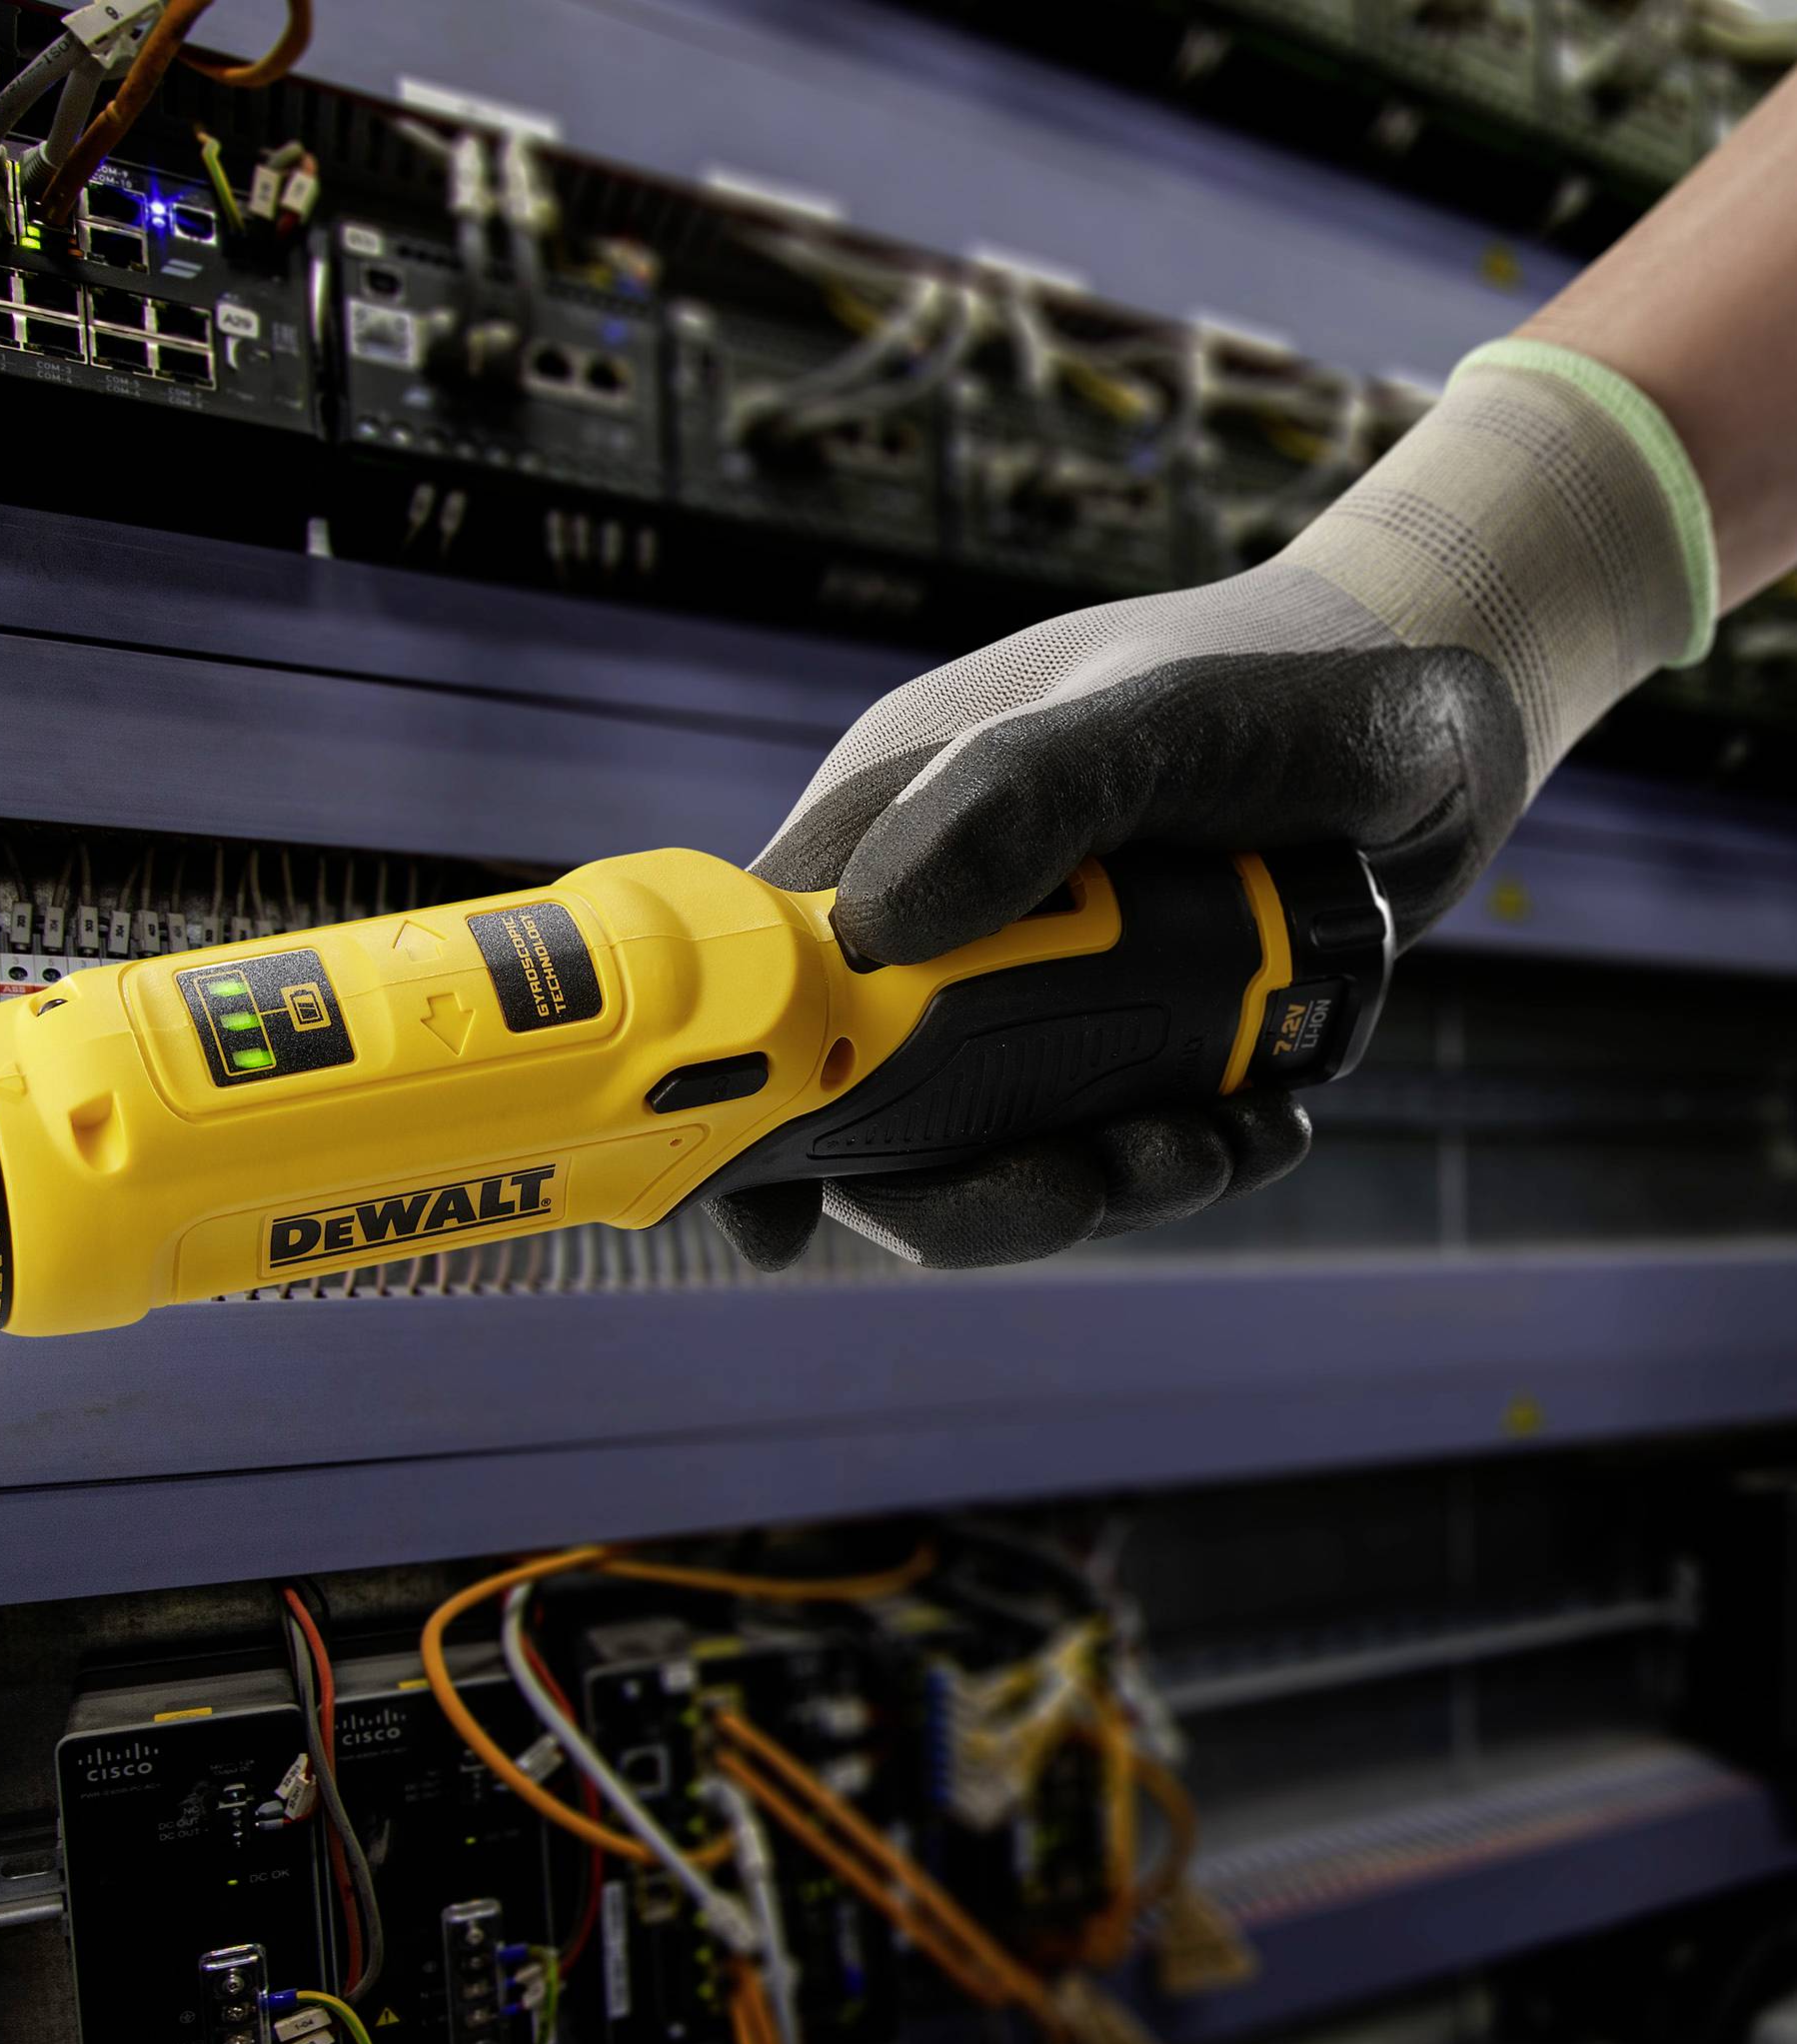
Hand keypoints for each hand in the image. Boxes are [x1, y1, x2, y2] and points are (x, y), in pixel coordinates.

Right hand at [711, 561, 1529, 1272]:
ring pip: (996, 1151)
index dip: (748, 1104)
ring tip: (1213, 1144)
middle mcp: (945, 917)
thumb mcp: (1163, 721)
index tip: (781, 1214)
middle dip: (969, 1185)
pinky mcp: (1125, 1040)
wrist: (1442, 720)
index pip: (764, 979)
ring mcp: (1034, 988)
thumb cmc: (1290, 681)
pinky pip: (1107, 1147)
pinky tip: (1266, 1122)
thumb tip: (877, 930)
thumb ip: (1022, 799)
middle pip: (873, 1109)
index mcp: (894, 822)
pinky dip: (1181, 1165)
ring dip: (1100, 1185)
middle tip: (1082, 1188)